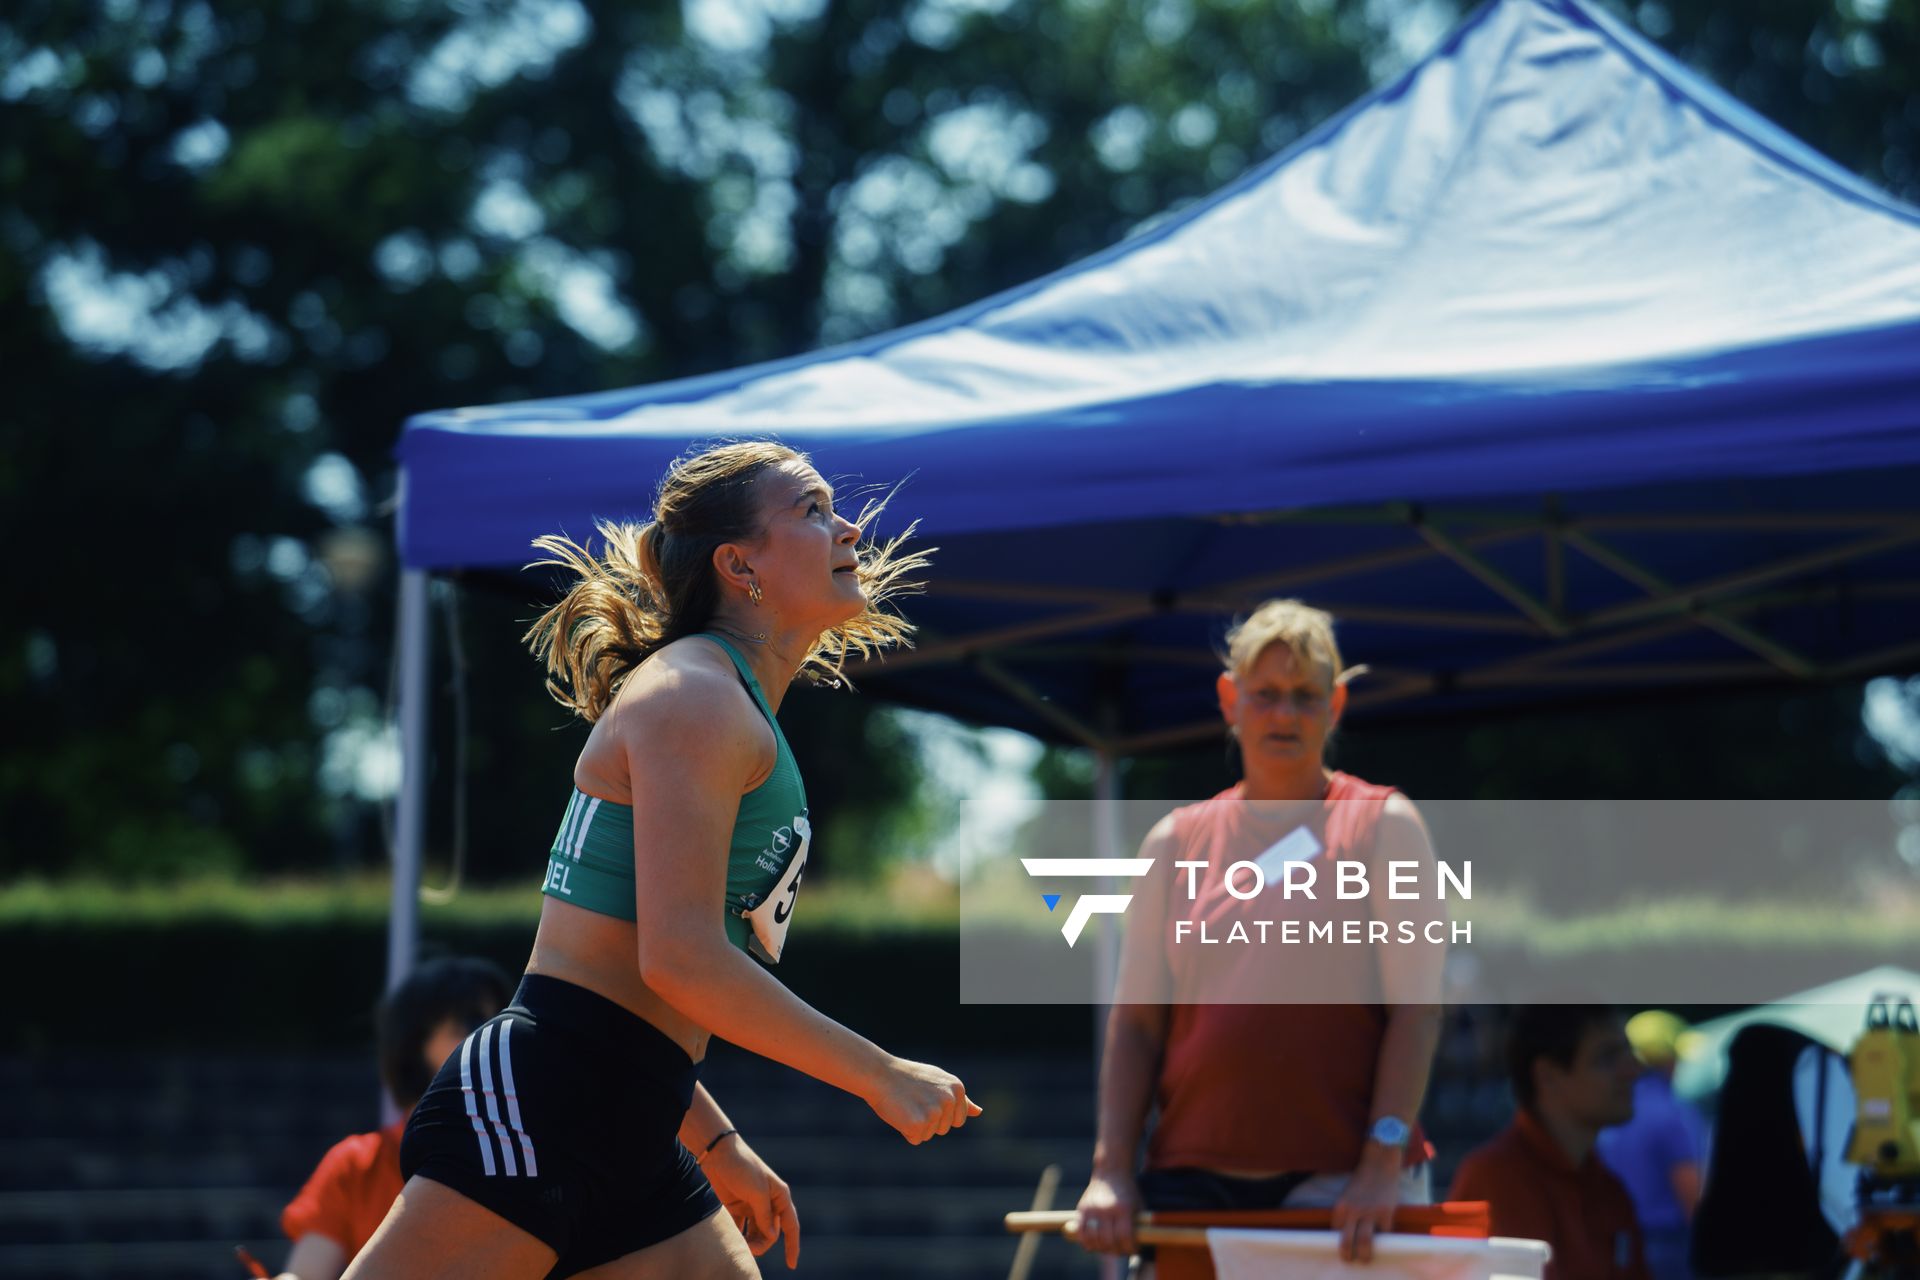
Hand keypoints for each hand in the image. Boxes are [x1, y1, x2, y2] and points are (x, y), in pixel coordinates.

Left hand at [700, 1134, 801, 1268]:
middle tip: (748, 1249)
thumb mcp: (757, 1191)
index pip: (791, 1225)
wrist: (717, 1153)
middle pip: (771, 1233)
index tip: (791, 1265)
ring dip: (750, 1242)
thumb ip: (764, 1216)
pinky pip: (740, 1229)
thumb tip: (772, 1237)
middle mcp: (768, 1202)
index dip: (792, 1246)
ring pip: (755, 1233)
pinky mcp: (736, 1208)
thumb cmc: (742, 1167)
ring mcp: (752, 1206)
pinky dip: (738, 1236)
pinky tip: (731, 1240)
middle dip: (762, 1244)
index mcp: (779, 1196)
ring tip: (739, 1246)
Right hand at [862, 1056, 982, 1143]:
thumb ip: (960, 1099)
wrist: (880, 1073)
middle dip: (927, 1120)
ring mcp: (935, 1113)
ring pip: (929, 1135)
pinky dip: (905, 1130)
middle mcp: (950, 1100)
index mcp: (958, 1088)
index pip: (958, 1119)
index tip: (925, 1097)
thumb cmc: (907, 1078)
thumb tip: (979, 1112)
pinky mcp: (918, 1124)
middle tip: (913, 1100)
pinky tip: (900, 1113)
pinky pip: (915, 1139)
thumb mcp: (939, 1082)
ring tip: (906, 1105)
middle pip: (943, 1129)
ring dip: (916, 1125)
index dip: (939, 1113)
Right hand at [1072, 1169, 1141, 1255]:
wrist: (1111, 1173)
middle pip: (1108, 1241)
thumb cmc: (1129, 1192)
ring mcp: (1092, 1209)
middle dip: (1116, 1250)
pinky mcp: (1082, 1209)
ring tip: (1108, 1247)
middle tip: (1121, 1250)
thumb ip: (1138, 1226)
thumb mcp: (1138, 1205)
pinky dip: (1086, 1242)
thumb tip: (1137, 1248)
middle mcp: (1106, 1209)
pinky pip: (1081, 1232)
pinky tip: (1093, 1245)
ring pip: (1093, 1239)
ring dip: (1101, 1249)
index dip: (1130, 1248)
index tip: (1134, 1250)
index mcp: (1123, 1209)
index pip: (1124, 1237)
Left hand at [1331, 1147, 1403, 1262]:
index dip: (1338, 1236)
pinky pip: (1384, 1233)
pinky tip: (1383, 1238)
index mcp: (1341, 1205)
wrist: (1380, 1163)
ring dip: (1364, 1255)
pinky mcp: (1386, 1213)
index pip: (1335, 1229)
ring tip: (1364, 1259)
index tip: (1342, 1241)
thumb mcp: (1348, 1193)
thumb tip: (1347, 1227)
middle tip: (1348, 1259)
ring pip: (1365, 1242)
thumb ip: (1347, 1209)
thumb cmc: (1363, 1178)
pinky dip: (1383, 1237)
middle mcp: (1353, 1211)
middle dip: (1346, 1253)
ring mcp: (1370, 1213)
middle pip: (1346, 1240)